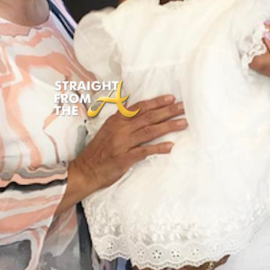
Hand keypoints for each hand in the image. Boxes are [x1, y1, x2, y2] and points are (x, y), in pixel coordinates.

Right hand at [59, 95, 185, 210]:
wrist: (85, 171)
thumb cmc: (98, 151)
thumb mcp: (108, 130)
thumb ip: (124, 122)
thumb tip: (140, 113)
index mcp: (117, 120)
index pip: (140, 107)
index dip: (156, 102)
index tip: (171, 98)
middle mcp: (121, 129)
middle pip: (149, 117)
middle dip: (168, 111)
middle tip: (184, 107)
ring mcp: (123, 143)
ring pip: (150, 131)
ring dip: (168, 126)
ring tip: (184, 123)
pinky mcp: (125, 158)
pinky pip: (145, 151)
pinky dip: (158, 148)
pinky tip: (170, 146)